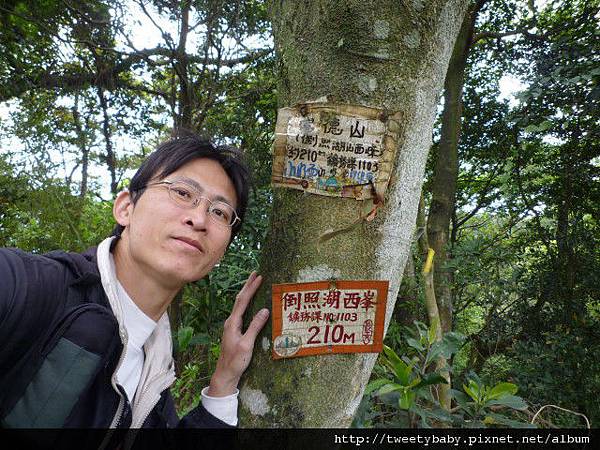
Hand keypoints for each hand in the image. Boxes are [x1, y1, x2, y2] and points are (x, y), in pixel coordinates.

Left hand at [208, 271, 269, 396]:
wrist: (225, 374)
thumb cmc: (235, 361)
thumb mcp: (247, 344)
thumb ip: (255, 327)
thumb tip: (265, 310)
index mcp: (233, 323)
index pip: (243, 301)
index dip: (251, 288)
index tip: (259, 277)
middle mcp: (231, 321)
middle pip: (240, 299)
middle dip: (248, 285)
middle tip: (256, 273)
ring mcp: (232, 326)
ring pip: (240, 304)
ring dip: (247, 292)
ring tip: (254, 282)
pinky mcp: (235, 330)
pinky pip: (242, 311)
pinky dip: (247, 302)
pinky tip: (251, 302)